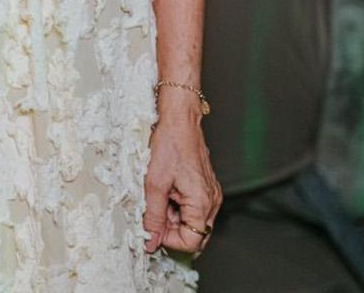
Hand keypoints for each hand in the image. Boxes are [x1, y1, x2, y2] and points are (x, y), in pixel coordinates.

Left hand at [142, 96, 221, 257]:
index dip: (169, 240)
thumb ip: (153, 216)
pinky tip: (165, 191)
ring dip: (172, 217)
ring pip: (192, 222)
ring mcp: (210, 194)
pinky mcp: (205, 188)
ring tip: (157, 196)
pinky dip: (177, 206)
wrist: (179, 120)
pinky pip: (192, 208)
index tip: (153, 230)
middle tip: (152, 214)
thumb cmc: (169, 144)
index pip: (192, 243)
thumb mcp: (154, 183)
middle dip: (171, 230)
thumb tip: (150, 240)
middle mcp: (212, 202)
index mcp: (202, 203)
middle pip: (194, 235)